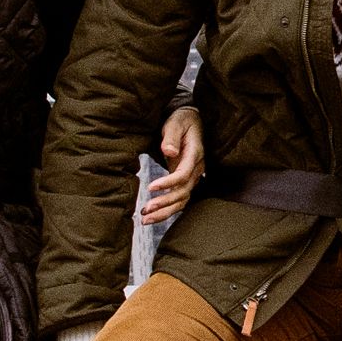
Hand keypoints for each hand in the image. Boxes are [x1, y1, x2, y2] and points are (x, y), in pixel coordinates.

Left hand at [138, 106, 202, 224]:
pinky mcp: (185, 182)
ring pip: (181, 201)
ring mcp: (192, 177)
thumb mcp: (175, 123)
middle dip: (165, 203)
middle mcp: (196, 169)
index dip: (168, 183)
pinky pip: (178, 200)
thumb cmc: (181, 121)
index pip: (183, 174)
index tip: (150, 187)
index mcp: (195, 154)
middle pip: (183, 192)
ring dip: (164, 212)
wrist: (189, 122)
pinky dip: (166, 210)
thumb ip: (171, 137)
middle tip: (146, 209)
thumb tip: (169, 152)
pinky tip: (152, 215)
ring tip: (145, 219)